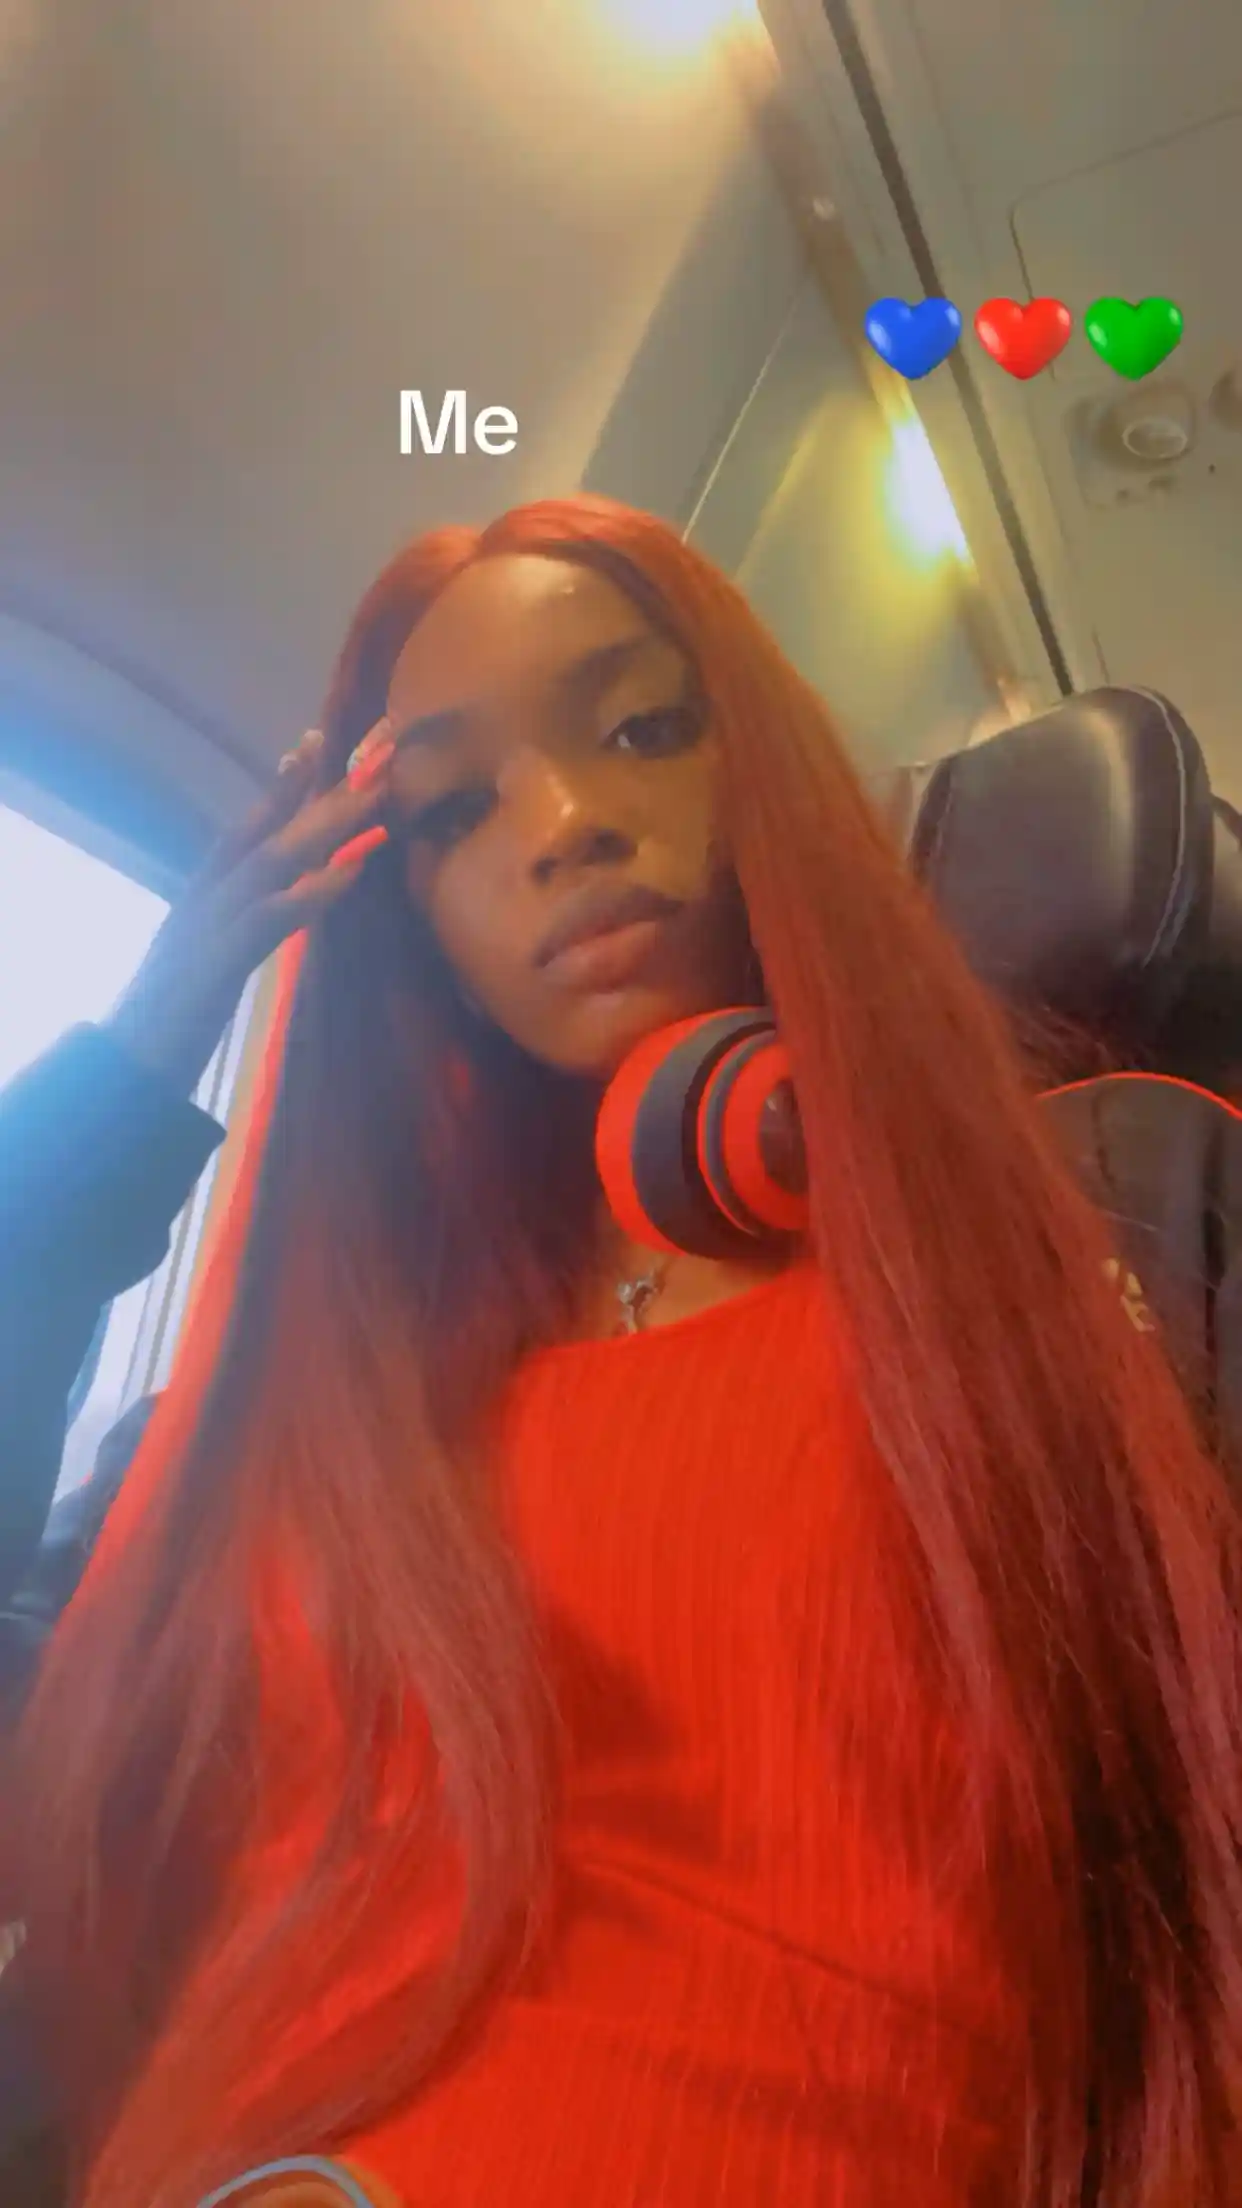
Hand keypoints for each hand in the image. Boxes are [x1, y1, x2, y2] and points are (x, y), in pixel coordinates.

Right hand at [105, 721, 394, 1095]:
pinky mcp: (220, 960)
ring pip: (273, 857)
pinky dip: (313, 888)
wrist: (126, 1065)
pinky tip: (352, 869)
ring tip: (375, 791)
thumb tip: (268, 910)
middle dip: (324, 787)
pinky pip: (272, 915)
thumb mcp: (208, 961)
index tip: (317, 741)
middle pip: (269, 828)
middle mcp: (205, 895)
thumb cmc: (170, 1020)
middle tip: (376, 749)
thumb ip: (234, 930)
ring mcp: (210, 922)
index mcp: (202, 895)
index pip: (248, 828)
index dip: (283, 786)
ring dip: (327, 822)